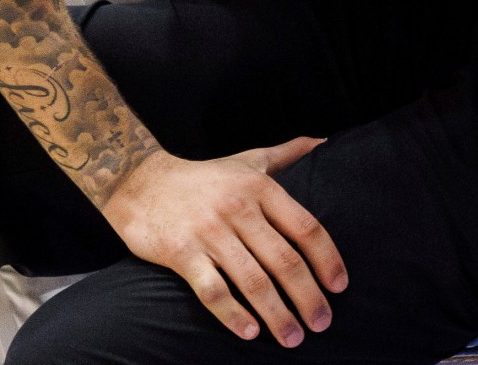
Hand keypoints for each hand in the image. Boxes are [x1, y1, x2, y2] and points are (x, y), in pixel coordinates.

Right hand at [102, 137, 344, 346]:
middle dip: (308, 297)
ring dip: (277, 314)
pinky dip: (233, 314)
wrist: (139, 180)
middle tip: (322, 323)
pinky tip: (250, 332)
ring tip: (292, 338)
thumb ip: (287, 153)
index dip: (327, 259)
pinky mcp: (180, 253)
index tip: (339, 286)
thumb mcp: (248, 160)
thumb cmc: (204, 177)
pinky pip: (212, 290)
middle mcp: (238, 209)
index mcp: (260, 188)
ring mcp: (209, 232)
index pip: (306, 228)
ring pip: (253, 281)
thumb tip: (324, 139)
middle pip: (285, 260)